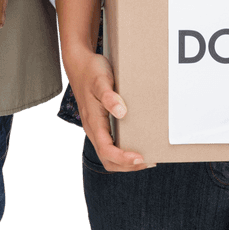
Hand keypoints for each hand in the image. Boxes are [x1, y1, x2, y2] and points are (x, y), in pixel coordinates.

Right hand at [56, 0, 145, 171]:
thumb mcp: (101, 79)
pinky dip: (124, 152)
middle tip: (149, 161)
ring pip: (108, 156)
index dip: (123, 158)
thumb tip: (121, 112)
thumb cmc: (91, 71)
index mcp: (92, 121)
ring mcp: (96, 128)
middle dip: (127, 166)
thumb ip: (109, 96)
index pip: (106, 150)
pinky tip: (138, 145)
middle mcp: (93, 128)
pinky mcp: (100, 124)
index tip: (141, 157)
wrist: (79, 63)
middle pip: (107, 160)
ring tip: (147, 159)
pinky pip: (110, 145)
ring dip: (126, 162)